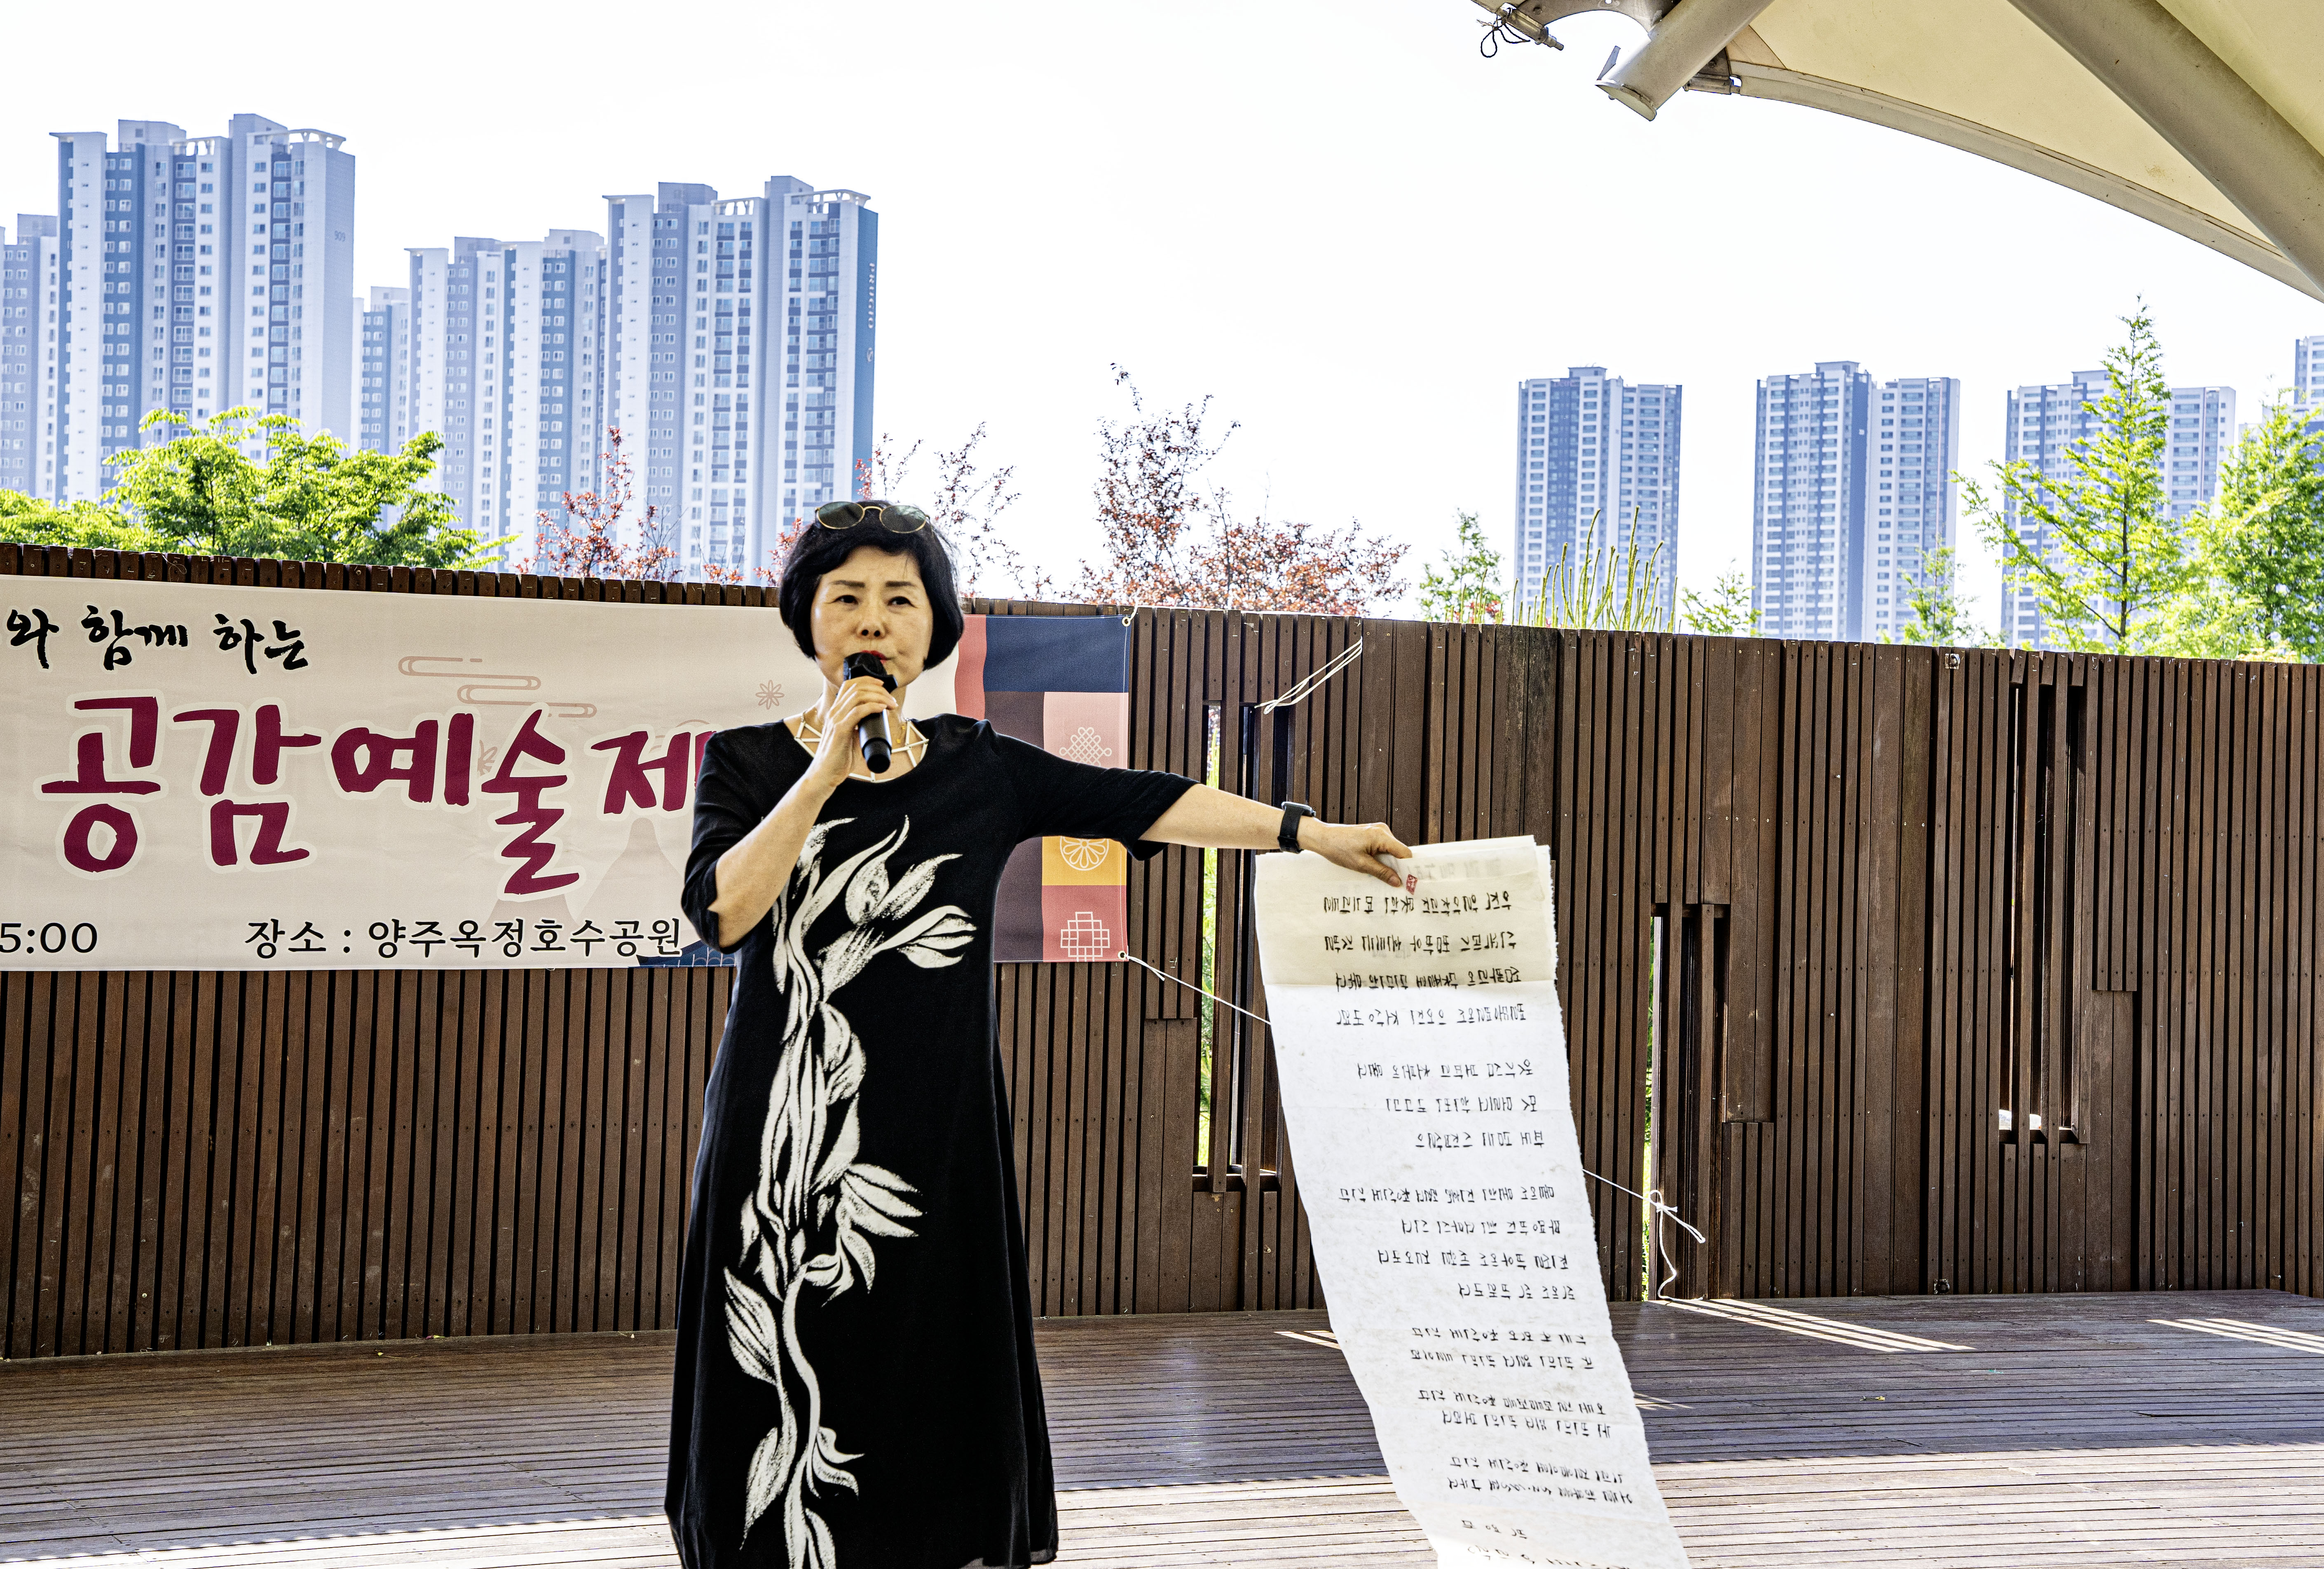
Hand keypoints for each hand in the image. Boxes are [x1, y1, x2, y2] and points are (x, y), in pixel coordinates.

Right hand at [804, 676, 898, 790]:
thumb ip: (860, 727)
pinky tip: (882, 708)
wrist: (826, 774)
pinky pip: (857, 712)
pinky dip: (872, 707)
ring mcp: (835, 720)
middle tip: (892, 699)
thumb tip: (877, 721)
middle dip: (878, 689)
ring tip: (891, 704)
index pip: (849, 685)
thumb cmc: (839, 758)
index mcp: (836, 711)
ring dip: (879, 697)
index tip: (883, 686)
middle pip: (856, 687)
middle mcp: (834, 712)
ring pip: (858, 696)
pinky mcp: (839, 730)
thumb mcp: (851, 737)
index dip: (867, 680)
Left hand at [1298, 818, 1411, 887]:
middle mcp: (1382, 830)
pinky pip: (1384, 847)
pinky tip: (1376, 867)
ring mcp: (1378, 831)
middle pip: (1399, 852)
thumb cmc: (1339, 849)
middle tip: (1396, 883)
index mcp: (1381, 835)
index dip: (1408, 867)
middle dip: (1398, 867)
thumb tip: (1398, 882)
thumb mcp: (1361, 865)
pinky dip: (1382, 858)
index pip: (1404, 852)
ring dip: (1389, 863)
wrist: (1323, 838)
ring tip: (1384, 876)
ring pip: (1391, 851)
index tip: (1409, 882)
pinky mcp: (1373, 834)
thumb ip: (1381, 872)